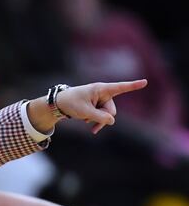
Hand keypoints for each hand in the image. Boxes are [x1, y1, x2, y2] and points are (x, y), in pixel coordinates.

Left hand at [28, 79, 147, 133]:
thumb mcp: (84, 112)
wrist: (60, 104)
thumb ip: (99, 117)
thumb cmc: (71, 103)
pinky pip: (103, 117)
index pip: (120, 87)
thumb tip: (112, 121)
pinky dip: (96, 121)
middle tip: (88, 121)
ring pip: (108, 115)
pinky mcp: (98, 106)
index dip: (133, 85)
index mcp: (101, 89)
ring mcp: (101, 100)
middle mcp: (103, 93)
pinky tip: (87, 123)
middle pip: (112, 110)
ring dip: (98, 121)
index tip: (145, 82)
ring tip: (85, 121)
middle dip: (103, 118)